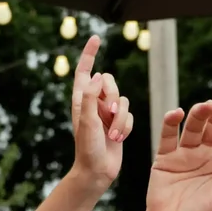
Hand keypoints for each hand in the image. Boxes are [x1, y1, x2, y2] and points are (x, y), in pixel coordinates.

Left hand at [68, 35, 131, 192]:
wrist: (96, 171)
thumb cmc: (87, 148)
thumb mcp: (86, 121)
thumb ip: (91, 97)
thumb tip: (98, 75)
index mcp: (81, 100)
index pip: (85, 71)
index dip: (89, 54)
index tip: (96, 38)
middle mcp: (94, 103)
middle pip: (111, 82)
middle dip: (113, 97)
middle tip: (108, 114)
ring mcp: (107, 113)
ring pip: (123, 100)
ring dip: (120, 120)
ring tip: (112, 136)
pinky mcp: (119, 123)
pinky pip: (130, 115)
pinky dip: (126, 128)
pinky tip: (118, 140)